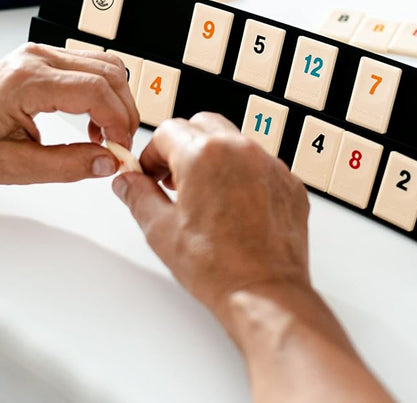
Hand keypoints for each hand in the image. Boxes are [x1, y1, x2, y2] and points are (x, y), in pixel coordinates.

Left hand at [0, 42, 138, 183]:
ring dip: (116, 100)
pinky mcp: (45, 57)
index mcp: (26, 81)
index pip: (94, 90)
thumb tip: (106, 163)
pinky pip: (91, 66)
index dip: (118, 120)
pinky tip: (93, 120)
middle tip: (120, 145)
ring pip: (105, 65)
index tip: (120, 148)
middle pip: (108, 72)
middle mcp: (37, 58)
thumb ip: (66, 165)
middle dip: (124, 111)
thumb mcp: (14, 167)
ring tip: (106, 134)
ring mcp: (41, 53)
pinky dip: (104, 92)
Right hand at [111, 115, 393, 401]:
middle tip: (174, 179)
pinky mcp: (289, 183)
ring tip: (204, 194)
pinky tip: (235, 207)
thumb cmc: (218, 267)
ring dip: (215, 157)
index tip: (150, 174)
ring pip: (235, 141)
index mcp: (204, 154)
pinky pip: (262, 165)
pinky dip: (244, 175)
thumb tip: (127, 182)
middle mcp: (241, 150)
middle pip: (203, 125)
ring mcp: (270, 165)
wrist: (264, 292)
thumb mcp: (161, 230)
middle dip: (184, 146)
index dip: (152, 153)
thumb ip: (138, 196)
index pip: (168, 131)